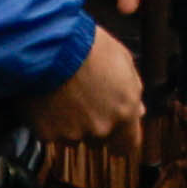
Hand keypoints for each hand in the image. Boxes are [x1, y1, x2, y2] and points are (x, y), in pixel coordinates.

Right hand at [32, 20, 149, 145]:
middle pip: (99, 140)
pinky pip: (50, 133)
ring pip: (74, 137)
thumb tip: (139, 111)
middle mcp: (101, 127)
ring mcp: (73, 133)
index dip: (120, 139)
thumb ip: (133, 91)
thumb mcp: (122, 60)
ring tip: (64, 95)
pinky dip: (49, 121)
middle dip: (93, 126)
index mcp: (125, 111)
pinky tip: (48, 98)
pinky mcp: (47, 133)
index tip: (115, 136)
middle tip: (83, 101)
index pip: (128, 144)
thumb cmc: (87, 45)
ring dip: (70, 124)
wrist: (49, 43)